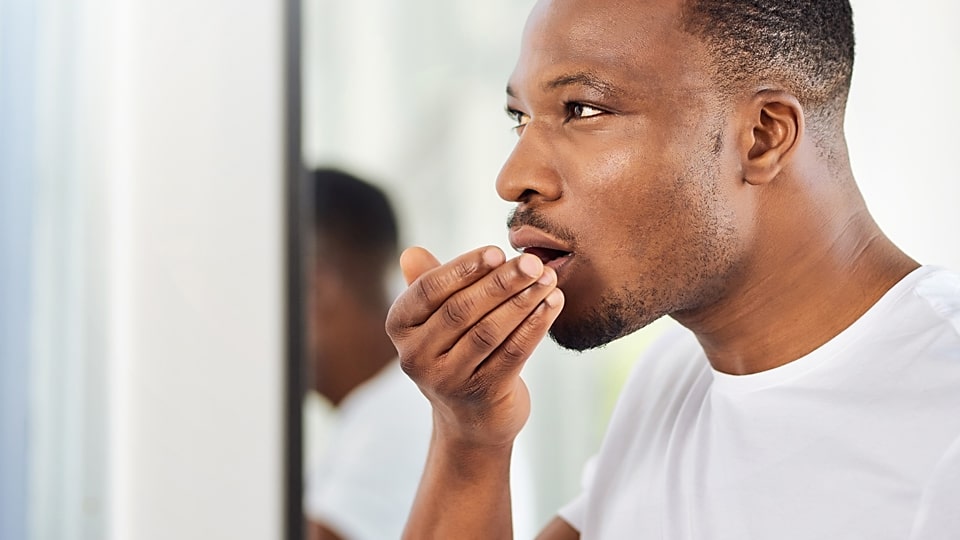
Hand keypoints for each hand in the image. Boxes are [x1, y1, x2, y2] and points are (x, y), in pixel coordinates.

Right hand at [386, 245, 563, 448]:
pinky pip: (513, 352)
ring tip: (548, 279)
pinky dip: (535, 325)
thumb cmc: (454, 352)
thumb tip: (412, 252)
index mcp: (400, 328)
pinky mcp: (483, 395)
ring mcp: (448, 380)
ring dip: (523, 301)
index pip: (429, 290)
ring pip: (489, 331)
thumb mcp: (434, 320)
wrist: (470, 421)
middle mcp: (416, 357)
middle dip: (501, 282)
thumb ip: (428, 284)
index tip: (498, 252)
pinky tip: (552, 304)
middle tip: (533, 262)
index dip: (464, 268)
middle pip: (461, 310)